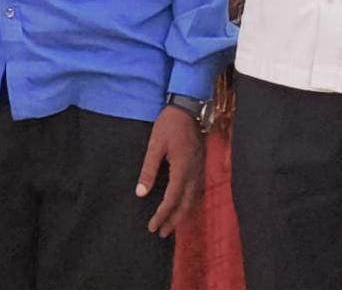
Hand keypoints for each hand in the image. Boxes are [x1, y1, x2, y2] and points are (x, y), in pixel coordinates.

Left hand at [137, 105, 201, 235]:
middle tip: (162, 234)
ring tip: (172, 225)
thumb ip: (148, 170)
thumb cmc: (169, 124)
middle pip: (186, 204)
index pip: (172, 199)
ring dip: (183, 214)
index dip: (162, 215)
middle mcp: (195, 172)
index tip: (152, 226)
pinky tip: (184, 206)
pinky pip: (197, 190)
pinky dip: (190, 203)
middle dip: (174, 220)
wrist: (189, 107)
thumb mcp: (155, 145)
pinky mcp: (201, 165)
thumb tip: (140, 193)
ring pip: (194, 198)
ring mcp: (200, 169)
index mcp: (182, 168)